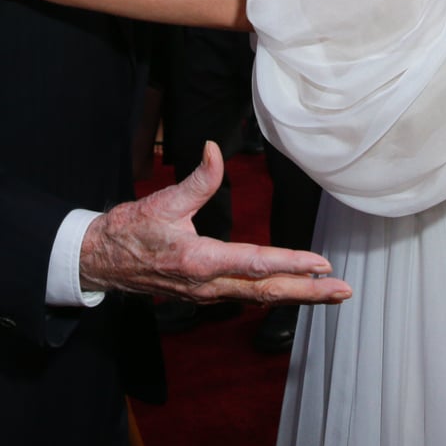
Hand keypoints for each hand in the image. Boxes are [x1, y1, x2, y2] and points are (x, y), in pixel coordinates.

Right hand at [80, 142, 351, 305]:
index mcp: (199, 261)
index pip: (255, 263)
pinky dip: (275, 293)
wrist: (103, 261)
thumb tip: (216, 149)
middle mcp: (209, 284)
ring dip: (297, 295)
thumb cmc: (131, 230)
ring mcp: (208, 293)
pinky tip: (293, 289)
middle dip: (307, 292)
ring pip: (260, 296)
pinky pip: (248, 295)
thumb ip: (197, 179)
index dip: (290, 264)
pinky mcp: (206, 293)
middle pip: (267, 290)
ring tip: (329, 292)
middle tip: (342, 289)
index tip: (320, 264)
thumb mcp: (163, 201)